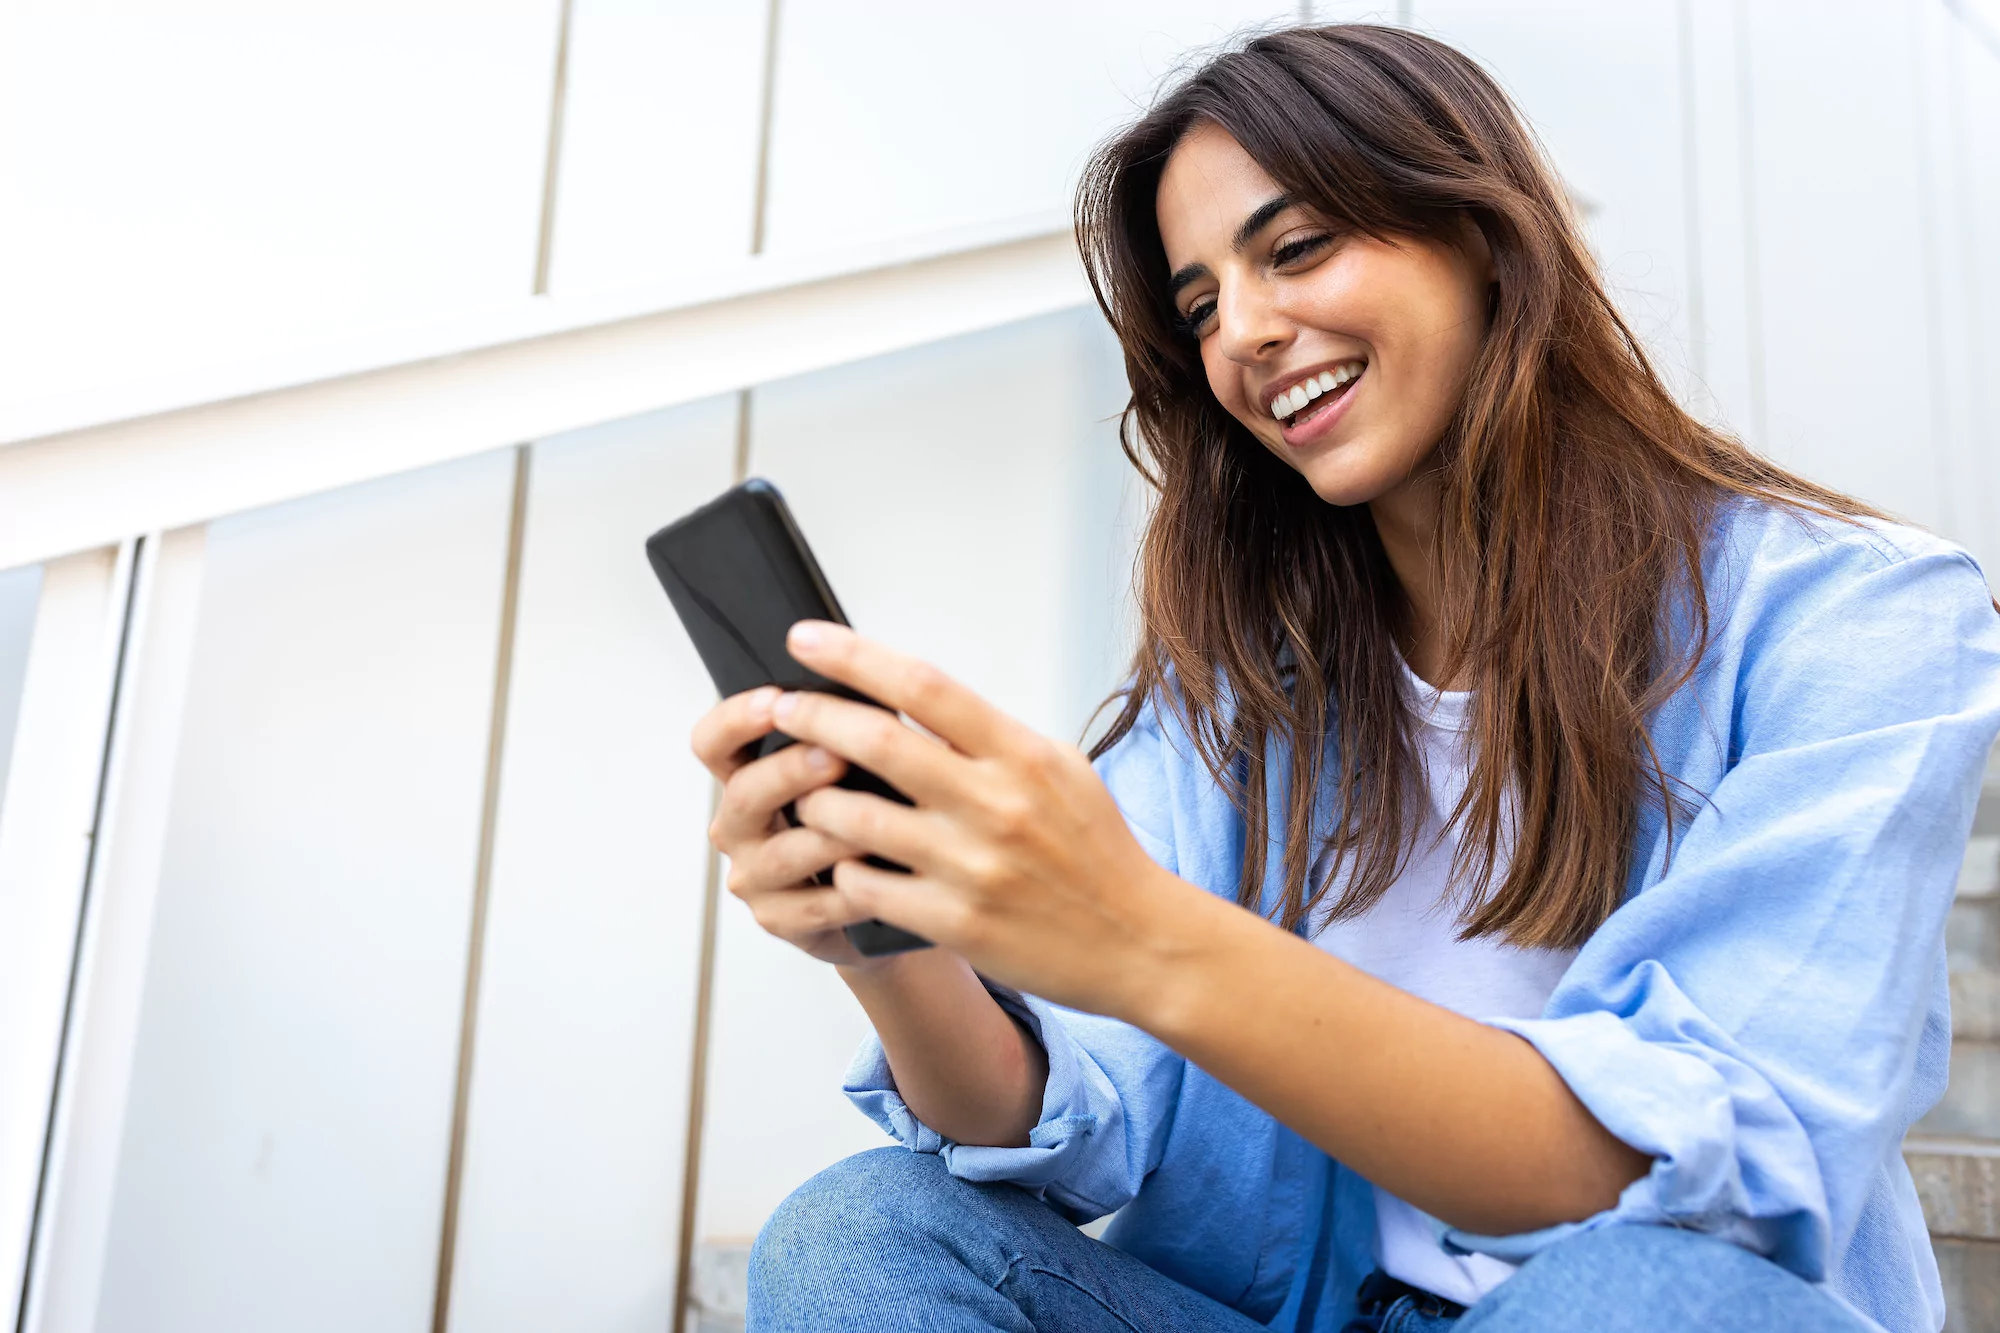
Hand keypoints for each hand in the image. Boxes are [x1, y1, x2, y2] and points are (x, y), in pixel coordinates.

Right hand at [690, 685, 876, 965]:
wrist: (882, 899)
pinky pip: (814, 904)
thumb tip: (871, 690)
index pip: (714, 742)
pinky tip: (884, 875)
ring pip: (783, 852)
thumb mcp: (853, 771)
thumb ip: (846, 735)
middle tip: (834, 756)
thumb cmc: (866, 820)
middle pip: (745, 792)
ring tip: (875, 821)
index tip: (776, 699)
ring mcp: (756, 875)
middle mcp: (741, 825)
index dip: (736, 718)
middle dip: (790, 770)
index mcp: (748, 776)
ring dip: (831, 834)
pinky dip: (853, 889)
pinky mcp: (780, 920)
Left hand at [773, 621, 1211, 1017]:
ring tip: (806, 793)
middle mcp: (995, 804)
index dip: (854, 656)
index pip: (923, 684)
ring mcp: (972, 866)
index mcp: (1021, 755)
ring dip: (815, 800)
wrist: (1139, 943)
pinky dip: (843, 868)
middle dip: (812, 716)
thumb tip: (916, 698)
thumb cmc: (1095, 851)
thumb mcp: (1058, 772)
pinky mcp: (955, 922)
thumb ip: (990, 738)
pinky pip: (866, 885)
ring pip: (855, 816)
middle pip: (876, 741)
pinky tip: (844, 862)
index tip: (805, 638)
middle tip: (779, 707)